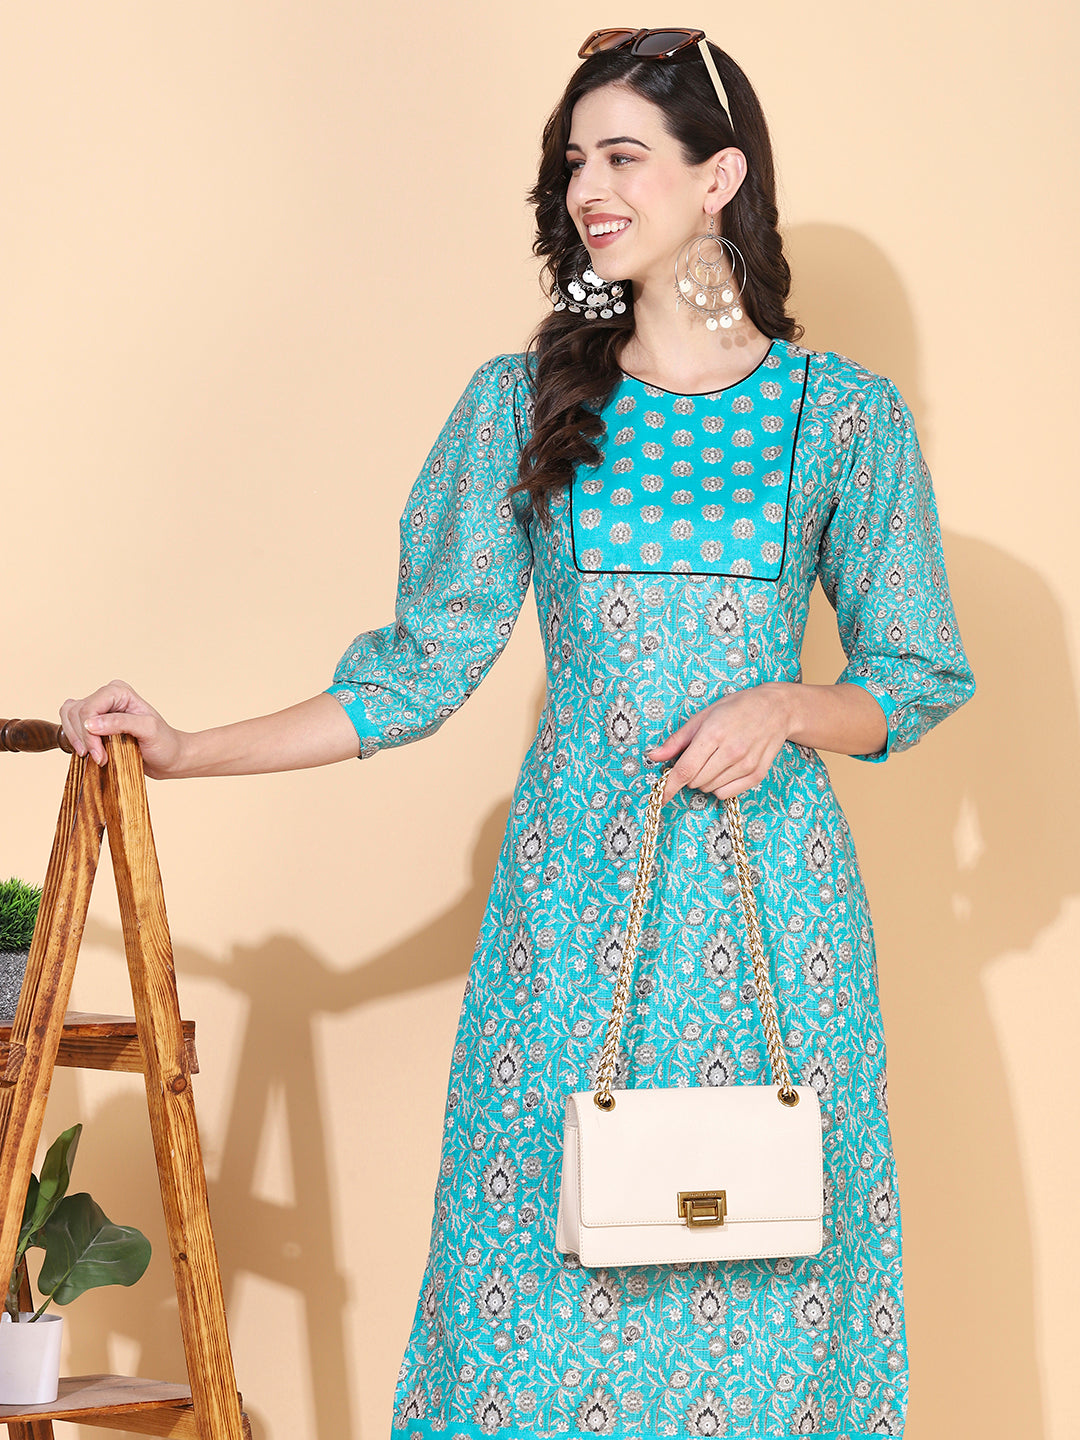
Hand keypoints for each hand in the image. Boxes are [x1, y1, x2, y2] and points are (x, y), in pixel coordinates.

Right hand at [59, 680, 185, 776]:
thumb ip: (121, 723)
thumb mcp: (148, 731)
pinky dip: (75, 739)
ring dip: (77, 740)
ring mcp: (99, 708)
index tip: (99, 755)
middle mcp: (107, 696)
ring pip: (68, 717)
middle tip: (99, 758)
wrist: (169, 757)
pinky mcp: (94, 722)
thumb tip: (90, 724)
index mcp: (119, 691)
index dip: (88, 733)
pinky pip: (70, 725)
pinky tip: (88, 752)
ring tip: (95, 757)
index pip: (89, 707)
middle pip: (76, 712)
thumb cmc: (164, 743)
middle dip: (83, 738)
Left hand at [645, 683, 794, 803]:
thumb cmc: (737, 708)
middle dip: (690, 774)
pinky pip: (726, 793)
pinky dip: (719, 786)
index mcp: (714, 733)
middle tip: (698, 756)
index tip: (659, 797)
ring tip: (715, 758)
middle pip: (696, 781)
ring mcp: (746, 765)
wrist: (777, 709)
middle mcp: (731, 751)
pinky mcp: (757, 775)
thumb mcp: (703, 716)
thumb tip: (654, 756)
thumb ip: (677, 740)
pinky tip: (726, 769)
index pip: (685, 769)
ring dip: (704, 780)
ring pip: (710, 789)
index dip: (669, 786)